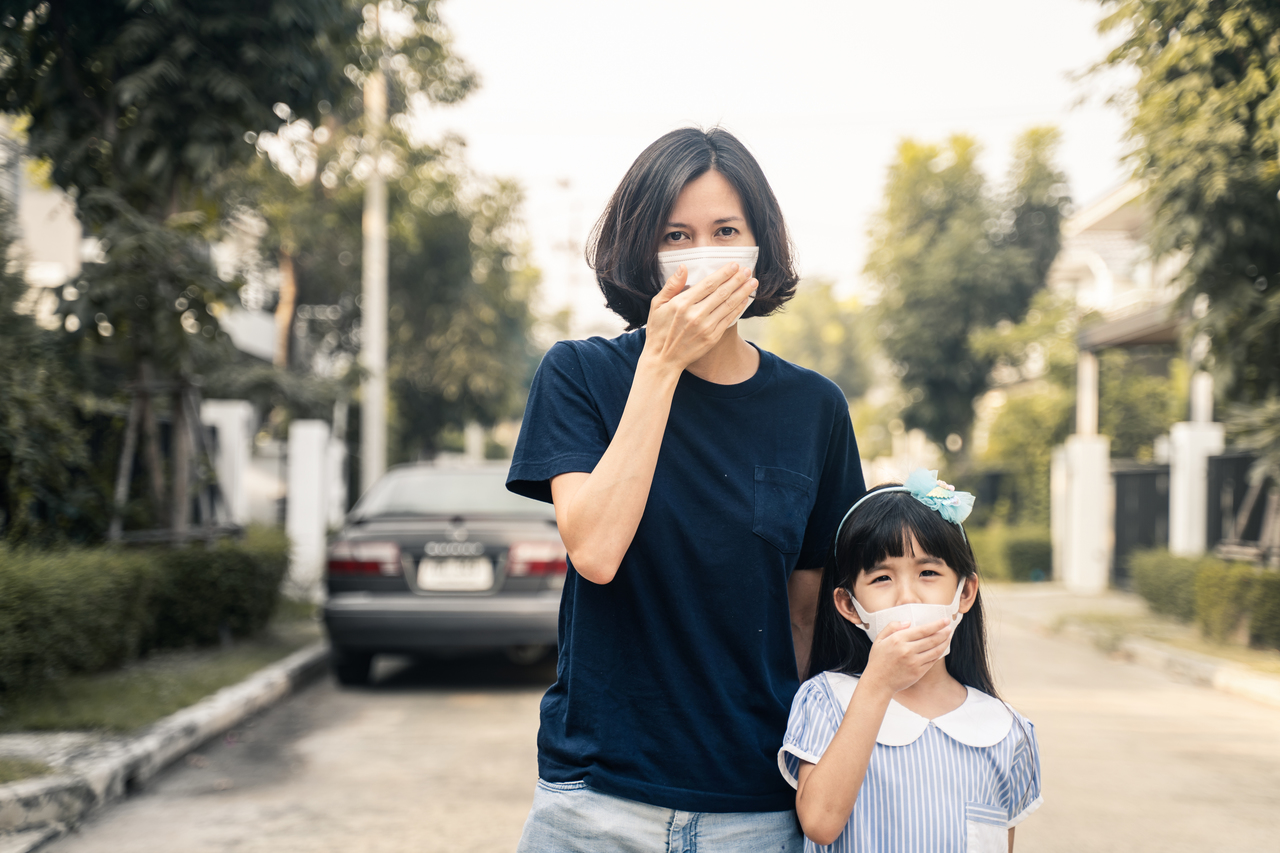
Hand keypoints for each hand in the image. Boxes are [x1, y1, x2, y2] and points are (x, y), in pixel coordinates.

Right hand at [641, 261, 756, 371]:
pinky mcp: (712, 338)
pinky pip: (728, 319)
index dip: (724, 273)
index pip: (708, 284)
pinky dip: (738, 308)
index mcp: (682, 304)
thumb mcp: (657, 304)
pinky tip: (745, 299)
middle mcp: (695, 315)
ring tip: (753, 282)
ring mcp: (705, 327)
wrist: (663, 359)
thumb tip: (683, 267)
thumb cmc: (659, 329)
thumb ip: (671, 285)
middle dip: (737, 280)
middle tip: (747, 270)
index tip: (734, 265)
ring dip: (743, 292)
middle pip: (722, 293)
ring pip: (728, 305)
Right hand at [861, 618, 953, 695]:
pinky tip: (941, 649)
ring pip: (935, 650)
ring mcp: (914, 662)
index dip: (937, 625)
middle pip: (932, 639)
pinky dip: (939, 654)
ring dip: (944, 643)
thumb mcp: (879, 639)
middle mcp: (908, 650)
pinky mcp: (918, 672)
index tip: (945, 620)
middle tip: (950, 628)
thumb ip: (892, 627)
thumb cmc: (878, 660)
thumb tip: (908, 622)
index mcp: (898, 639)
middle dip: (944, 632)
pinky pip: (932, 661)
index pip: (923, 630)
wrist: (878, 682)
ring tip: (948, 637)